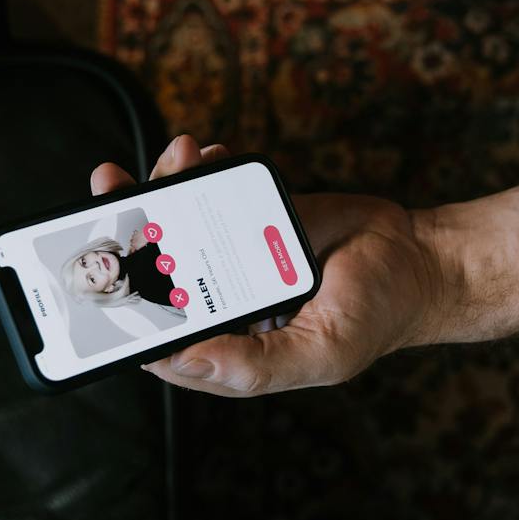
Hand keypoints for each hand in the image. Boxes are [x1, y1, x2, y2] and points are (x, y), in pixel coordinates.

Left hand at [90, 135, 446, 395]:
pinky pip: (208, 190)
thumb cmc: (372, 317)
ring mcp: (229, 253)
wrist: (418, 256)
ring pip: (173, 222)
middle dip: (125, 227)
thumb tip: (184, 358)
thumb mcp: (321, 355)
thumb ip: (255, 364)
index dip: (119, 307)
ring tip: (173, 157)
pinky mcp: (248, 214)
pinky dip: (197, 168)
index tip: (100, 270)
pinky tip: (201, 154)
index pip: (154, 336)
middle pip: (152, 271)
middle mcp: (219, 300)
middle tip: (113, 190)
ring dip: (160, 185)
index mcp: (225, 346)